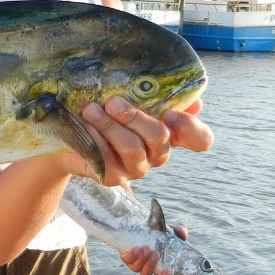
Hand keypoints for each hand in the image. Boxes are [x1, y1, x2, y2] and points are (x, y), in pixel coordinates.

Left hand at [79, 97, 211, 184]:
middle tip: (112, 102)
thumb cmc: (108, 112)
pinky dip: (93, 138)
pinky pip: (106, 157)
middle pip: (159, 137)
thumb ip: (158, 97)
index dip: (190, 127)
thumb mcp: (132, 99)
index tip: (169, 113)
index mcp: (170, 133)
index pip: (200, 139)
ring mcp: (137, 168)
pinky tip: (83, 126)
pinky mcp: (113, 177)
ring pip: (131, 147)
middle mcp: (158, 154)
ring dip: (109, 125)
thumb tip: (195, 102)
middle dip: (135, 117)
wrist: (73, 135)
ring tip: (90, 110)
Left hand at [117, 222, 186, 274]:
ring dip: (142, 260)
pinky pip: (127, 260)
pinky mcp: (126, 257)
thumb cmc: (158, 233)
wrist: (139, 227)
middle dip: (151, 265)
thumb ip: (179, 232)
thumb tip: (183, 234)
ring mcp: (135, 263)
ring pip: (136, 269)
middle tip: (156, 253)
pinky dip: (132, 256)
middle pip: (146, 274)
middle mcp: (146, 267)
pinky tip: (136, 249)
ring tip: (146, 248)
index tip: (167, 273)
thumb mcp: (170, 232)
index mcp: (159, 266)